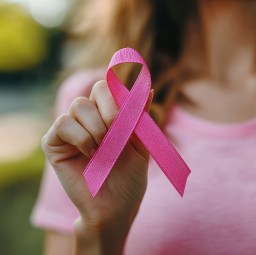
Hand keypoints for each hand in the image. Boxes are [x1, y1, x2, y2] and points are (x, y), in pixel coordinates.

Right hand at [41, 80, 152, 239]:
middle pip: (95, 90)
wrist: (115, 207)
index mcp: (109, 116)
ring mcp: (71, 130)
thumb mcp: (141, 144)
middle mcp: (89, 118)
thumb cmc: (129, 178)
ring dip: (97, 128)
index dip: (120, 96)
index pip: (110, 87)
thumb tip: (148, 89)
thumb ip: (140, 118)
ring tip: (103, 150)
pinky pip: (63, 124)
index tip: (128, 116)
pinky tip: (89, 154)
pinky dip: (80, 137)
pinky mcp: (54, 143)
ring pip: (79, 105)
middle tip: (117, 134)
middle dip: (111, 110)